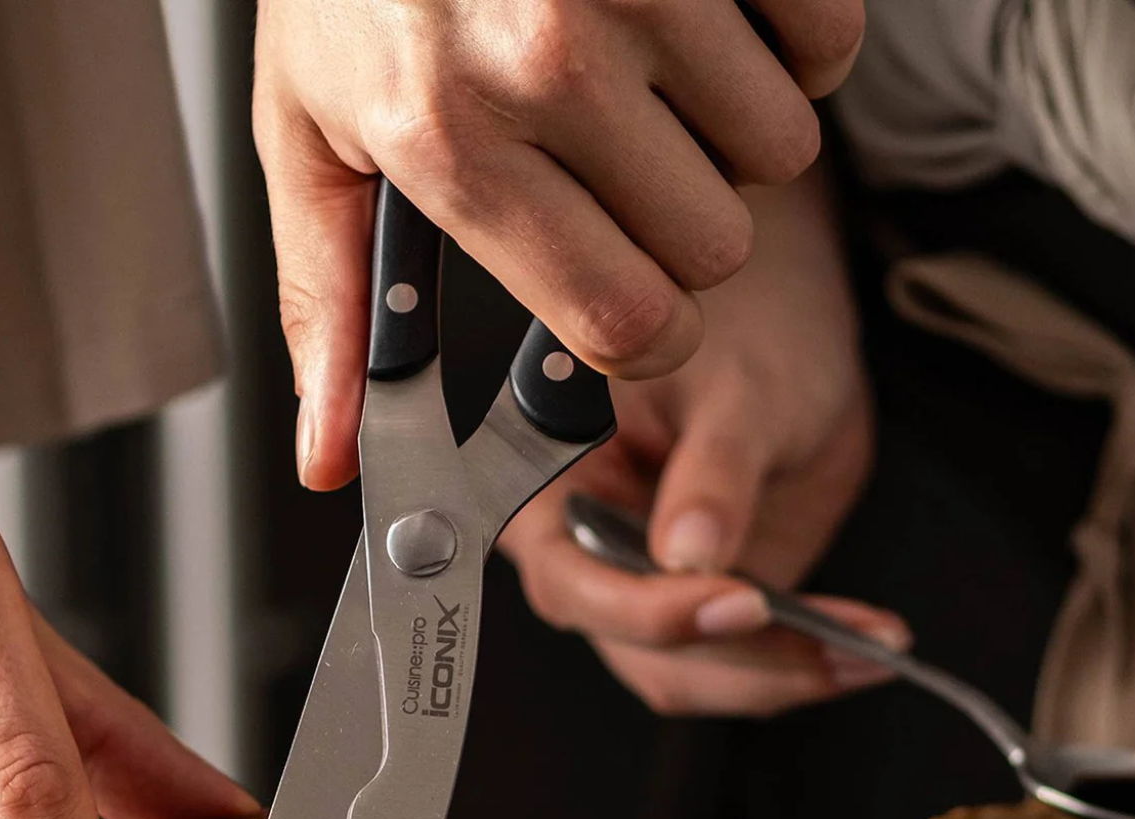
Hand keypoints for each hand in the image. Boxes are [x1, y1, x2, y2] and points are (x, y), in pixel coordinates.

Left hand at [255, 0, 864, 489]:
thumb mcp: (309, 135)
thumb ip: (331, 305)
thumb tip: (334, 459)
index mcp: (454, 144)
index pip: (625, 319)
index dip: (645, 334)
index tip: (633, 307)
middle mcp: (548, 64)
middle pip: (714, 247)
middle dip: (684, 228)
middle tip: (622, 163)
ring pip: (779, 148)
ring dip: (735, 133)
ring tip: (654, 79)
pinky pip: (826, 39)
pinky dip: (791, 42)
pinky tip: (713, 24)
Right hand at [499, 166, 903, 715]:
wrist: (786, 320)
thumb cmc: (744, 322)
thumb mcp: (738, 386)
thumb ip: (714, 470)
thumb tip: (688, 557)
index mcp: (550, 489)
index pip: (578, 583)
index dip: (652, 611)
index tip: (742, 602)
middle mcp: (587, 554)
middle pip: (640, 651)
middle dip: (743, 661)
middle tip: (837, 646)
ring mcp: (646, 587)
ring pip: (694, 673)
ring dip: (784, 674)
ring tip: (869, 651)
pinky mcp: (703, 605)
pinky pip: (741, 660)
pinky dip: (801, 662)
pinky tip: (865, 648)